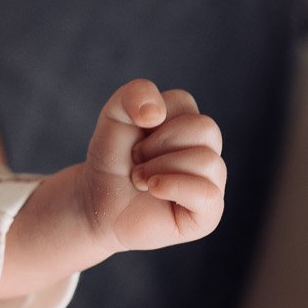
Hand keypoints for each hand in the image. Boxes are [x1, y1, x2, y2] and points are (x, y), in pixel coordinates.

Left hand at [0, 78, 224, 298]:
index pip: (183, 102)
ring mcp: (211, 182)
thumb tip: (155, 112)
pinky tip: (153, 189)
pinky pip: (208, 194)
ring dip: (159, 168)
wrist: (96, 202)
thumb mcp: (115, 115)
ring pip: (207, 160)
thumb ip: (134, 94)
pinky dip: (174, 186)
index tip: (134, 137)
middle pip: (204, 128)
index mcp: (190, 123)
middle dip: (158, 143)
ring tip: (140, 180)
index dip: (149, 118)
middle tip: (136, 160)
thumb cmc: (113, 159)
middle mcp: (208, 151)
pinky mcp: (208, 213)